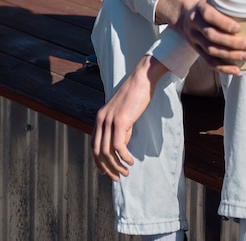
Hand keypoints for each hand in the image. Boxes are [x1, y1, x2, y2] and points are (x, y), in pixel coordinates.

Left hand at [91, 55, 167, 180]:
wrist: (142, 78)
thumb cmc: (136, 94)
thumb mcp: (124, 113)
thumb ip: (121, 128)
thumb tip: (121, 146)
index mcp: (100, 117)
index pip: (94, 145)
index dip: (98, 161)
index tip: (106, 172)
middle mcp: (101, 119)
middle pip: (98, 151)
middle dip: (107, 168)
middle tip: (117, 178)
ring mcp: (109, 120)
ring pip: (107, 151)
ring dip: (116, 166)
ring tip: (126, 172)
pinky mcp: (120, 120)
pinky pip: (118, 145)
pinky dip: (124, 157)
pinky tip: (131, 161)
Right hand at [157, 0, 245, 74]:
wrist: (183, 14)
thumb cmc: (208, 7)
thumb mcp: (218, 2)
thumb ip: (240, 10)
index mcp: (201, 8)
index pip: (209, 15)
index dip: (223, 22)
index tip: (238, 28)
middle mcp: (195, 24)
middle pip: (211, 35)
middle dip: (231, 42)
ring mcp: (194, 38)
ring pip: (210, 50)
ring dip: (230, 55)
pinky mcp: (196, 50)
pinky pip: (208, 61)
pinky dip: (222, 68)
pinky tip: (236, 70)